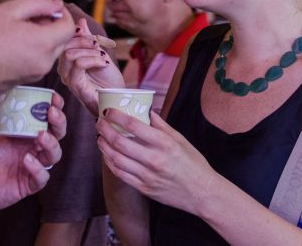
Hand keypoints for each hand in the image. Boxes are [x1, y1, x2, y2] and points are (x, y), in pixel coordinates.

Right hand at [0, 0, 75, 99]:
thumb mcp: (10, 10)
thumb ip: (39, 4)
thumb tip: (57, 4)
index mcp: (43, 43)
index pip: (68, 27)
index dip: (63, 14)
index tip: (49, 8)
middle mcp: (45, 61)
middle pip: (62, 39)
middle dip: (52, 25)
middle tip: (30, 16)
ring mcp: (37, 73)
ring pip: (51, 50)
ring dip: (42, 37)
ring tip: (18, 29)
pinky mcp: (28, 80)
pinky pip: (40, 60)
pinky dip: (34, 49)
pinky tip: (13, 43)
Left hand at [0, 93, 67, 214]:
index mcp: (23, 130)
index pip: (46, 116)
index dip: (54, 106)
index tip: (53, 96)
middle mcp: (30, 146)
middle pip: (57, 133)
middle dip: (59, 122)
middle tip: (50, 112)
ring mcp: (31, 165)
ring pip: (54, 154)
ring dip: (51, 144)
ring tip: (40, 135)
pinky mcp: (27, 184)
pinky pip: (42, 177)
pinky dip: (38, 168)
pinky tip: (26, 160)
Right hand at [57, 18, 124, 116]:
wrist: (118, 99)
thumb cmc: (108, 80)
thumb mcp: (98, 53)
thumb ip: (87, 38)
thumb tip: (80, 21)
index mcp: (67, 62)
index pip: (64, 40)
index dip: (79, 34)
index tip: (95, 39)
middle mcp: (64, 70)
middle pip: (65, 45)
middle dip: (85, 41)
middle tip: (99, 45)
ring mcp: (68, 79)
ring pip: (70, 54)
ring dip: (90, 51)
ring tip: (103, 57)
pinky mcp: (76, 86)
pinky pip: (78, 64)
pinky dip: (93, 59)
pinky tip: (103, 63)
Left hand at [96, 110, 217, 214]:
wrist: (201, 193)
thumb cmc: (193, 163)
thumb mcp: (180, 139)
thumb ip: (161, 125)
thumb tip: (146, 109)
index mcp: (164, 143)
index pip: (133, 125)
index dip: (116, 116)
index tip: (108, 111)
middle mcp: (154, 159)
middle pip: (120, 142)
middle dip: (104, 129)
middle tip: (99, 122)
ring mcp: (147, 176)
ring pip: (116, 159)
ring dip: (104, 146)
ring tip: (100, 137)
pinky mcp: (144, 188)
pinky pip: (120, 174)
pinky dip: (110, 162)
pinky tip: (107, 154)